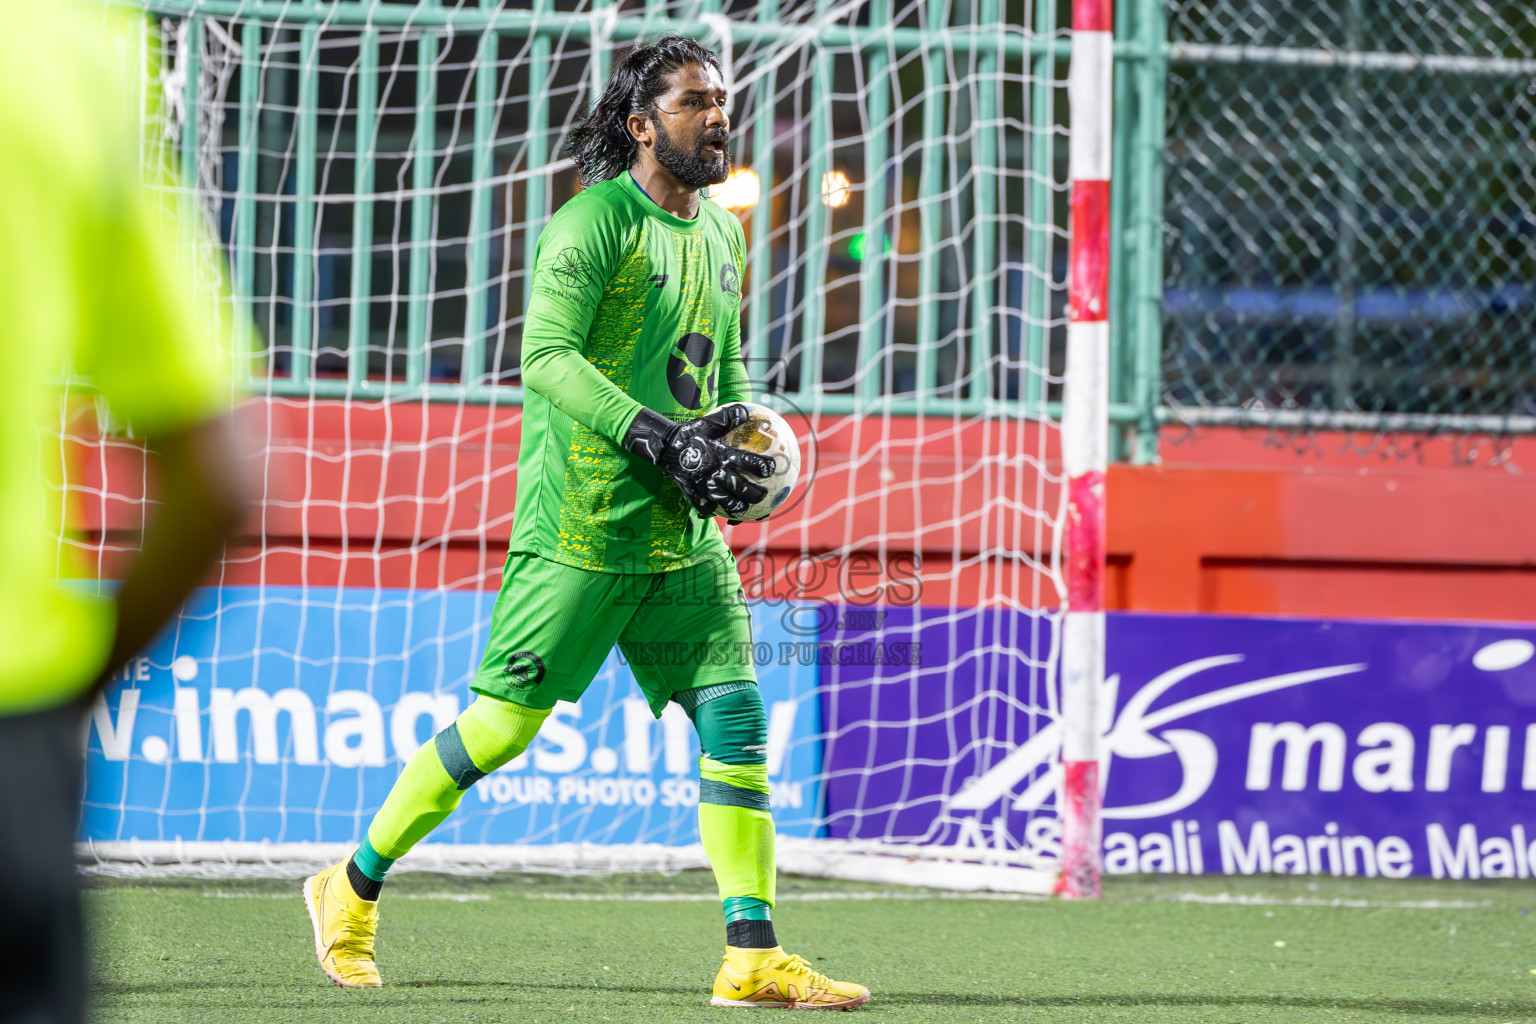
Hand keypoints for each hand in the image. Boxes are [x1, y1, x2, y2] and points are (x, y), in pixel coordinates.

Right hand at [623, 405, 774, 518]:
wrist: (664, 446)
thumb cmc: (690, 433)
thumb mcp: (710, 422)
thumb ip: (731, 416)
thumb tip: (749, 410)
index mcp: (724, 455)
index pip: (750, 462)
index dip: (764, 467)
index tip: (772, 469)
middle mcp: (717, 472)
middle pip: (743, 489)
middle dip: (757, 494)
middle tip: (764, 495)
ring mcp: (705, 486)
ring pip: (727, 504)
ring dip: (739, 508)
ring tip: (745, 509)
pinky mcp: (693, 494)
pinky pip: (706, 508)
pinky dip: (714, 511)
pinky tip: (718, 512)